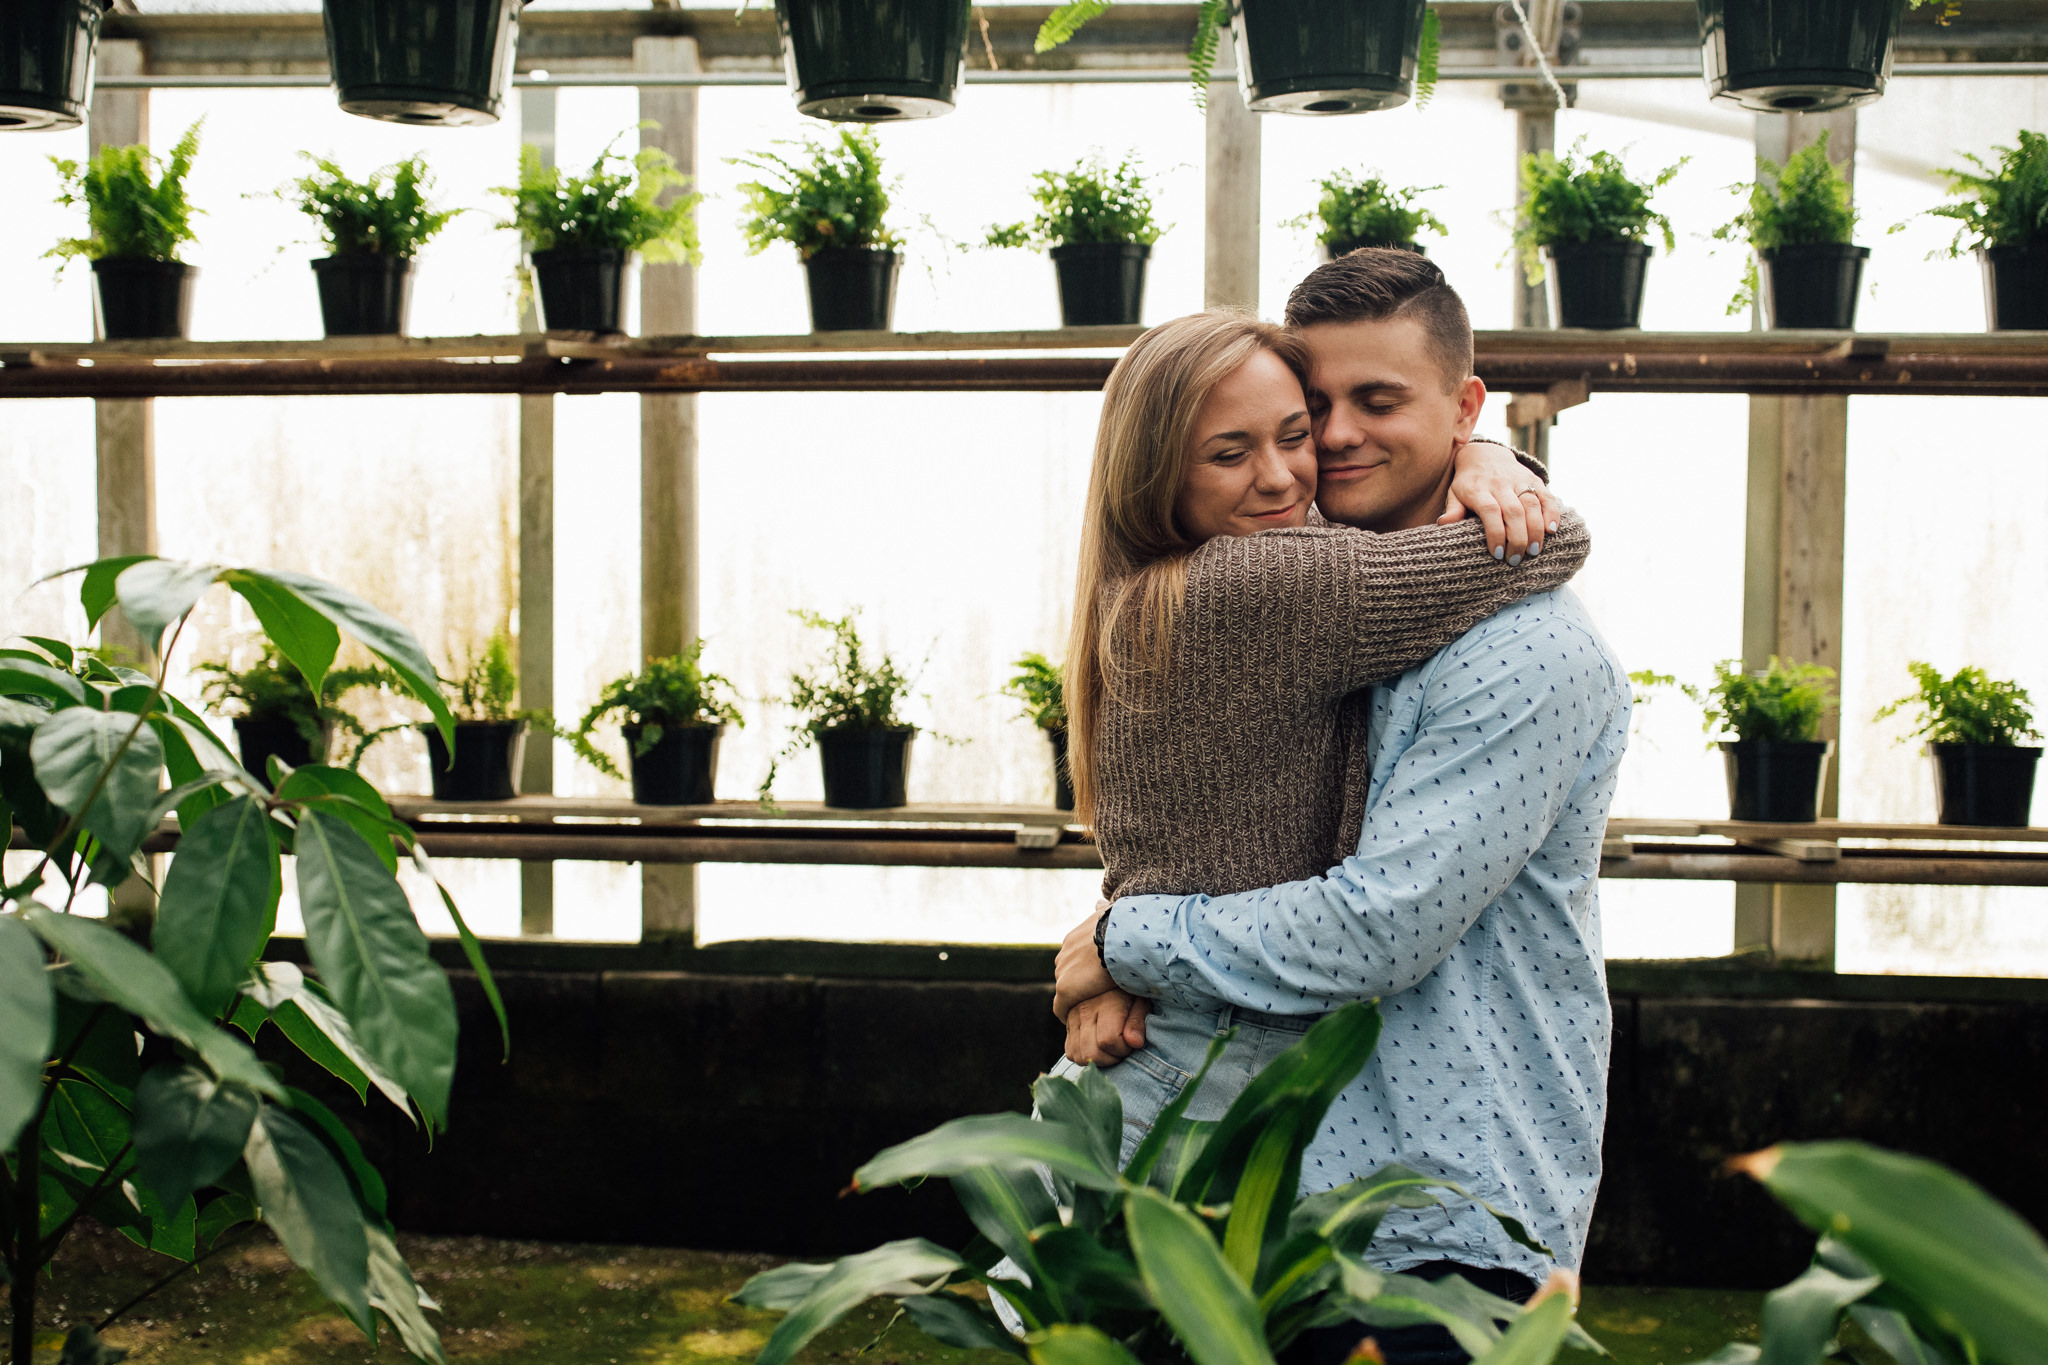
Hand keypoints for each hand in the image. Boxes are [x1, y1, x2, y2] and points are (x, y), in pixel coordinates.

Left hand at [1054, 900, 1116, 1021]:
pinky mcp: (1066, 989)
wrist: (1123, 936)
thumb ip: (1102, 910)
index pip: (1075, 959)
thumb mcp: (1112, 913)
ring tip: (1090, 1013)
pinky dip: (1068, 1015)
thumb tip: (1098, 900)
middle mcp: (1064, 954)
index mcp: (1075, 938)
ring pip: (1066, 991)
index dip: (1085, 971)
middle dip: (1079, 985)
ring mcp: (1063, 972)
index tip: (1096, 979)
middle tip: (1095, 998)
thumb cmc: (1124, 925)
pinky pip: (1062, 1008)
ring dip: (1076, 1000)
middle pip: (1068, 975)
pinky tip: (1079, 1023)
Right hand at [1065, 990, 1150, 1066]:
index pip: (1108, 1041)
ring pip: (1078, 1056)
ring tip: (1111, 1048)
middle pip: (1091, 1054)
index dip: (1123, 1049)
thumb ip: (1138, 1022)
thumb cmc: (1132, 991)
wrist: (1109, 972)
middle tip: (1122, 1049)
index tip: (1133, 1042)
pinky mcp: (1067, 1023)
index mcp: (1105, 1003)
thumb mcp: (1142, 1001)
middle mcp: (1084, 1010)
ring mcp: (1072, 1016)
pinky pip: (1070, 1052)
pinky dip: (1084, 1055)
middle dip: (1111, 1058)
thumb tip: (1134, 1043)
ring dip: (1097, 1059)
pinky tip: (1099, 1047)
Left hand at [1440, 439, 1561, 566]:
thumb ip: (1452, 509)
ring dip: (1536, 530)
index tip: (1498, 554)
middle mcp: (1500, 483)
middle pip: (1513, 511)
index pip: (1490, 511)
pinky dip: (1552, 513)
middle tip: (1516, 559)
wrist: (1485, 454)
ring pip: (1532, 505)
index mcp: (1478, 489)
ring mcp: (1518, 480)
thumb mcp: (1454, 494)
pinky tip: (1552, 531)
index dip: (1495, 533)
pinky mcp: (1533, 479)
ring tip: (1534, 551)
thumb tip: (1443, 524)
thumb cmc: (1467, 483)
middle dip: (1517, 538)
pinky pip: (1546, 496)